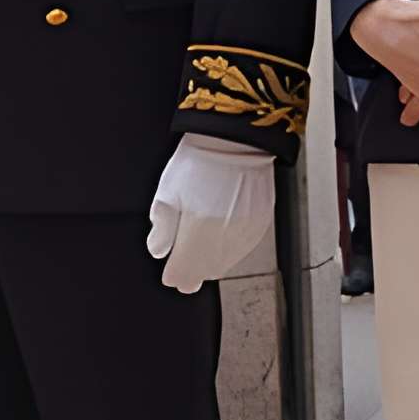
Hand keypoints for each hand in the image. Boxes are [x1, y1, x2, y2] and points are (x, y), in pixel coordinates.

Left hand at [147, 133, 278, 292]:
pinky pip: (241, 249)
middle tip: (183, 264)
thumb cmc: (197, 163)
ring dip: (210, 262)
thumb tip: (158, 251)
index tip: (170, 275)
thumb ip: (161, 229)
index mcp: (197, 232)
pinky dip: (228, 250)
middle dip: (192, 271)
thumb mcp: (166, 194)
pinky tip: (219, 237)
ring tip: (200, 247)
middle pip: (205, 271)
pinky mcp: (259, 226)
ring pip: (225, 263)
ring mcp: (245, 233)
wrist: (234, 142)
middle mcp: (223, 238)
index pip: (184, 273)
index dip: (175, 277)